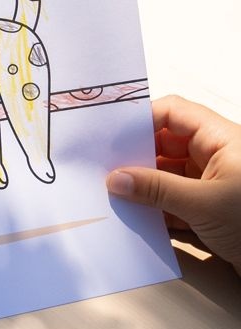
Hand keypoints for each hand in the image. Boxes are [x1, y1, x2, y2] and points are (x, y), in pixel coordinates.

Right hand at [106, 95, 240, 273]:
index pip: (174, 112)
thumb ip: (156, 189)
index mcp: (222, 139)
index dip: (141, 119)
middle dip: (135, 156)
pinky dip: (154, 207)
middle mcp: (216, 156)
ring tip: (115, 195)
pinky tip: (135, 215)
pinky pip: (172, 199)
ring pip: (166, 173)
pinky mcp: (208, 209)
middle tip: (105, 169)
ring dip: (142, 185)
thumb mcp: (203, 204)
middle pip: (165, 143)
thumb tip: (116, 179)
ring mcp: (212, 183)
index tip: (111, 135)